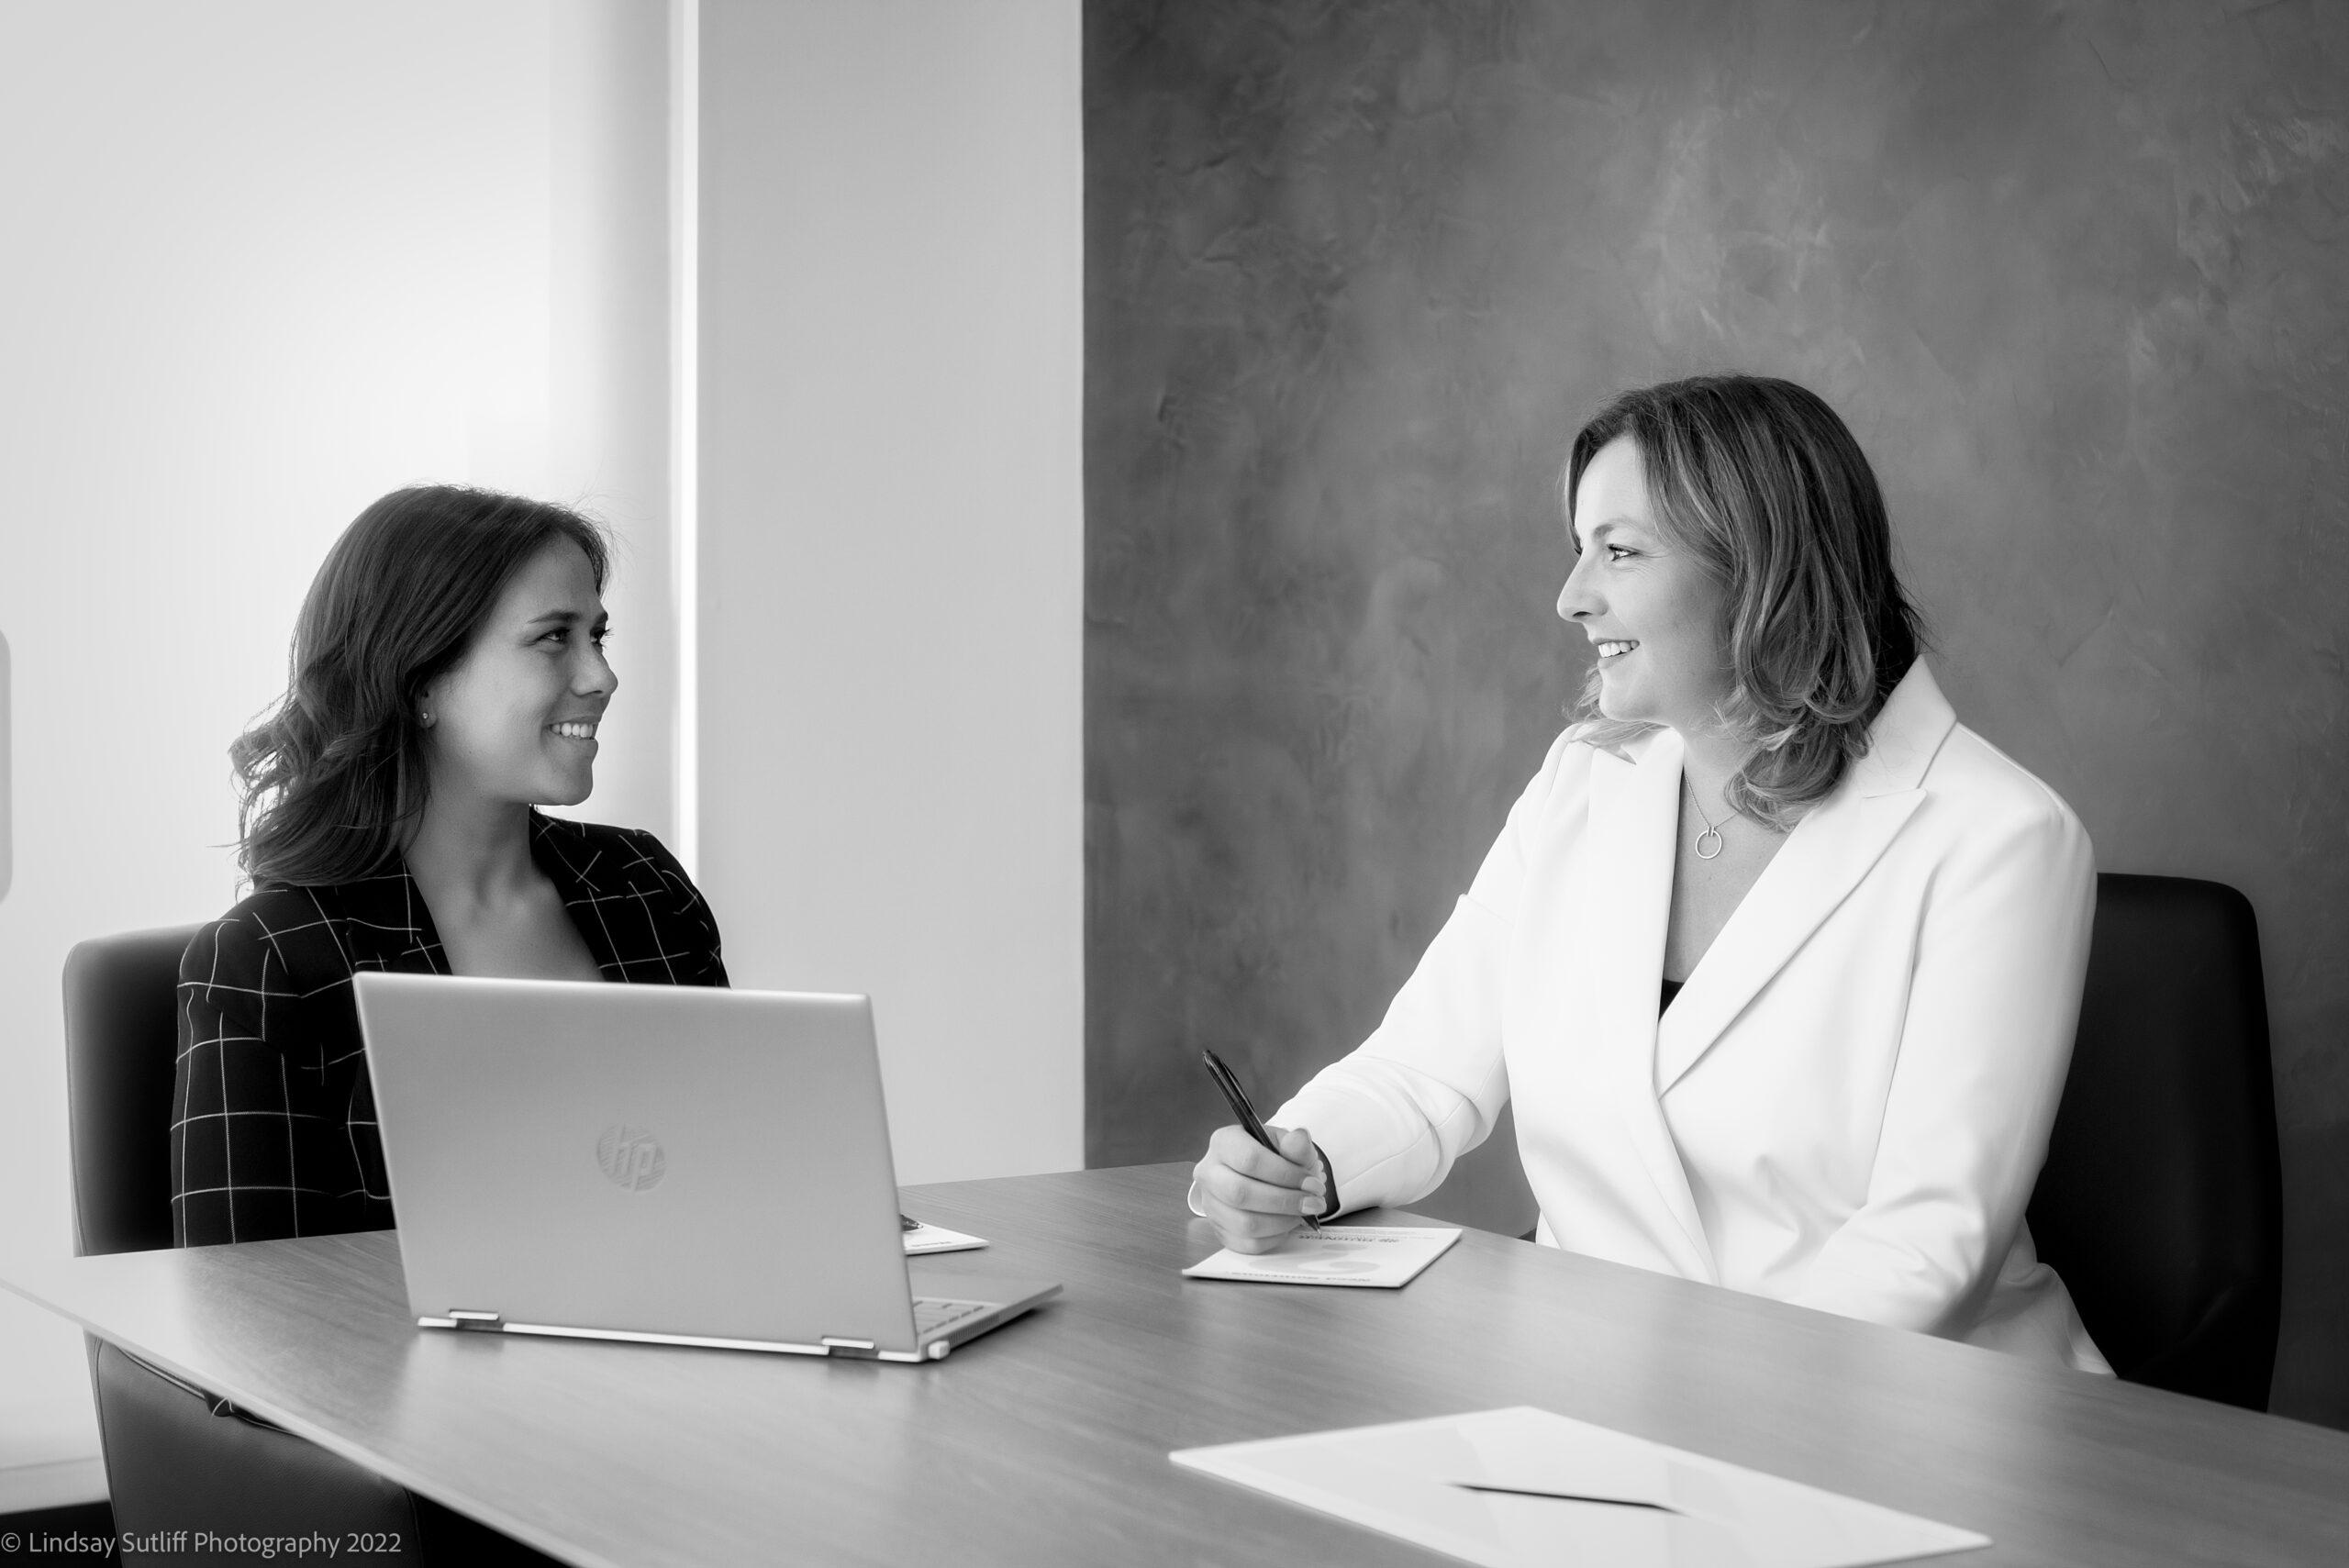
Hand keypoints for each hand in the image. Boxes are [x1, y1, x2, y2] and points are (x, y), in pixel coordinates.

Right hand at [1192, 1123, 1326, 1254]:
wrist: (1264, 1177)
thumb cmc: (1275, 1159)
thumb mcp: (1289, 1145)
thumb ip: (1296, 1144)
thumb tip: (1299, 1138)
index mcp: (1224, 1142)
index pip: (1250, 1159)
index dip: (1285, 1175)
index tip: (1312, 1184)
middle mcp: (1208, 1172)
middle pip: (1240, 1193)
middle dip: (1284, 1202)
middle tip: (1312, 1203)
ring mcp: (1210, 1204)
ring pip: (1244, 1223)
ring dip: (1281, 1222)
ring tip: (1301, 1214)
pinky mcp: (1218, 1229)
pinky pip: (1246, 1243)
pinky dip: (1273, 1238)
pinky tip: (1286, 1225)